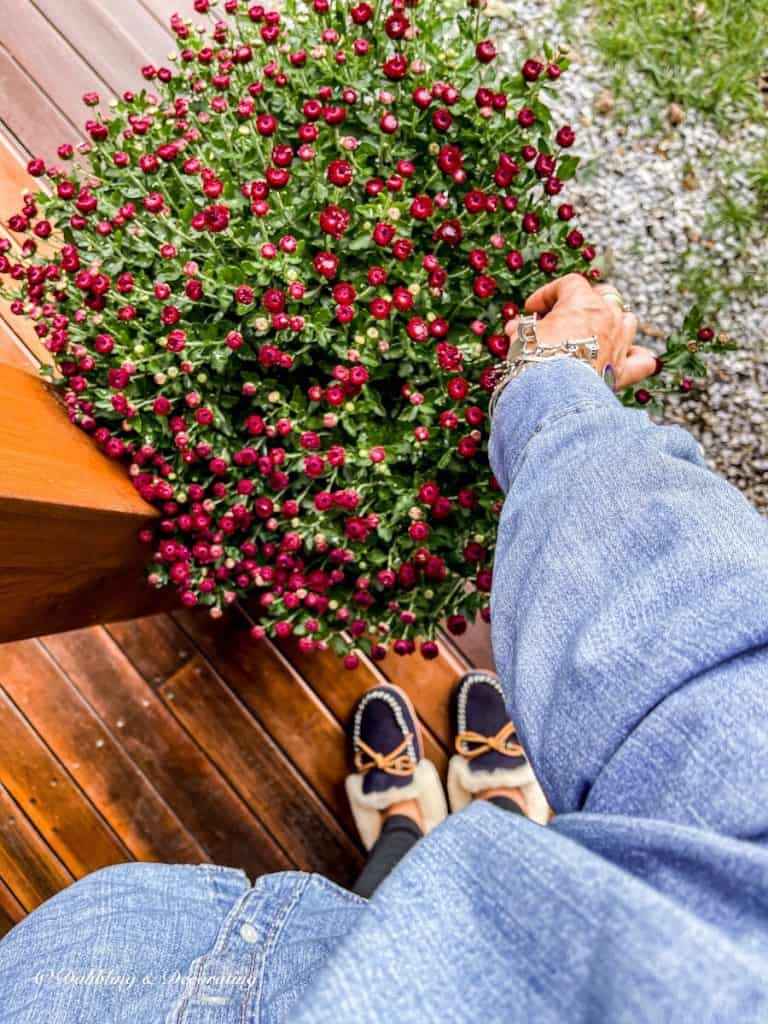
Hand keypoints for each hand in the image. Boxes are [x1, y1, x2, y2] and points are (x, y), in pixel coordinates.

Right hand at [506, 274, 656, 388]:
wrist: (551, 394)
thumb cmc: (535, 361)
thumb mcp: (521, 339)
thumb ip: (522, 329)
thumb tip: (516, 329)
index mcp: (582, 302)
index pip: (568, 284)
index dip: (547, 294)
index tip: (532, 309)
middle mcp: (608, 317)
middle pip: (606, 295)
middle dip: (586, 302)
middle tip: (566, 316)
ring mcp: (620, 343)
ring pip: (627, 321)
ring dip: (613, 323)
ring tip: (595, 334)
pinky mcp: (624, 371)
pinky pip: (642, 361)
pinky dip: (637, 358)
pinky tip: (628, 358)